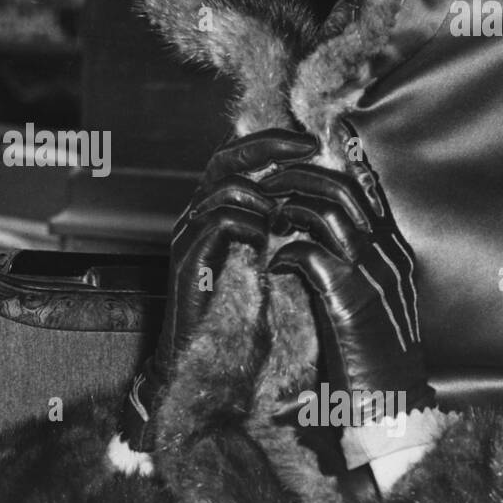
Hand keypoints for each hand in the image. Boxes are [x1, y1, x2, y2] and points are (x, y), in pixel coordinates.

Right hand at [119, 128, 318, 449]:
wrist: (204, 358)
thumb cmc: (238, 314)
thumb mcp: (266, 261)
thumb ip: (278, 228)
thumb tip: (314, 199)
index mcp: (215, 211)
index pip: (236, 158)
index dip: (271, 143)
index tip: (310, 143)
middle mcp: (197, 215)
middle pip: (225, 159)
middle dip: (268, 147)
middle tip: (306, 148)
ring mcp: (189, 235)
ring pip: (224, 188)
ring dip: (264, 196)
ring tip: (285, 218)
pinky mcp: (188, 258)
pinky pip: (219, 222)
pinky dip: (250, 226)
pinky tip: (266, 244)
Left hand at [266, 131, 433, 426]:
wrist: (389, 403)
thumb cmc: (372, 354)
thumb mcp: (370, 297)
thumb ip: (352, 262)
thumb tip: (316, 231)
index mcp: (394, 250)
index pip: (363, 188)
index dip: (325, 171)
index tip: (292, 168)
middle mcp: (387, 254)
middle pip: (342, 188)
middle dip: (298, 178)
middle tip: (267, 182)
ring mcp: (370, 274)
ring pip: (325, 211)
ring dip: (287, 208)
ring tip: (266, 218)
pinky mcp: (348, 299)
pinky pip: (307, 254)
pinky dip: (283, 254)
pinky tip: (272, 265)